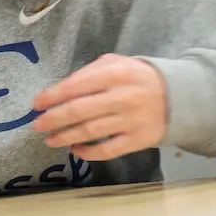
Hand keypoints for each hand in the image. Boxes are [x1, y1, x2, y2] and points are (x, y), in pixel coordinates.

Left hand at [32, 54, 167, 160]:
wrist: (179, 96)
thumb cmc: (138, 77)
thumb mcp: (117, 63)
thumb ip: (90, 72)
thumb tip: (61, 89)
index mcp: (116, 73)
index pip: (76, 85)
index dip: (53, 96)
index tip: (37, 104)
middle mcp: (123, 96)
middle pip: (80, 110)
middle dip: (54, 119)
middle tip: (38, 126)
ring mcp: (131, 120)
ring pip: (91, 131)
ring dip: (66, 137)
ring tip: (51, 139)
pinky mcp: (138, 140)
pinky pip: (108, 150)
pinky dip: (88, 152)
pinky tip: (75, 149)